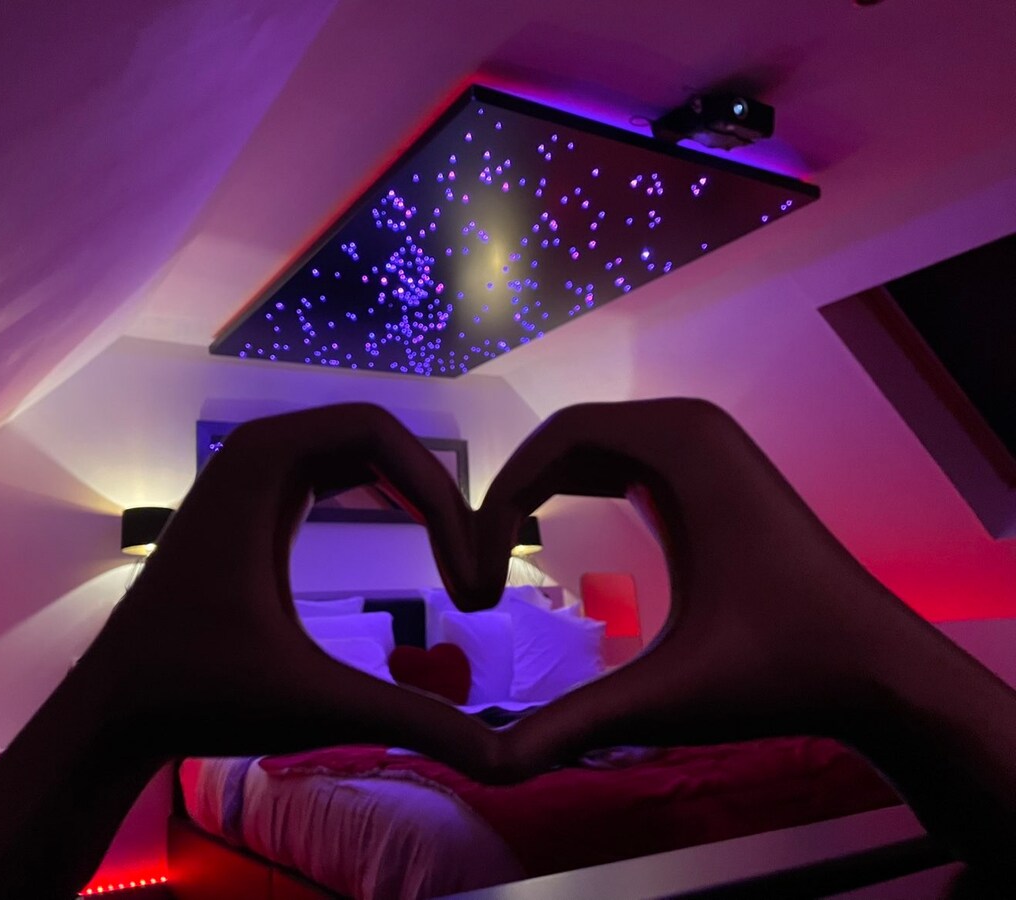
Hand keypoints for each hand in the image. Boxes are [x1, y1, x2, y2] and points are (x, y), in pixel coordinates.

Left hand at [100, 402, 506, 772]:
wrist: (115, 710)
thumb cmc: (203, 695)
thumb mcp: (317, 702)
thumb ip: (414, 721)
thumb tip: (507, 762)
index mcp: (262, 461)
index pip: (381, 434)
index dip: (442, 495)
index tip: (468, 579)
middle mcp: (254, 450)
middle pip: (377, 436)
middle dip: (437, 494)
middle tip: (473, 569)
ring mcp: (249, 474)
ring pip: (358, 452)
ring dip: (415, 495)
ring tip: (458, 560)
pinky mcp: (252, 504)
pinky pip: (334, 473)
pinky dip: (384, 497)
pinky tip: (413, 538)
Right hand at [475, 398, 1015, 875]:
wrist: (879, 671)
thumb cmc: (782, 672)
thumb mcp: (667, 696)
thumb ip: (571, 724)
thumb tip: (487, 765)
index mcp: (682, 445)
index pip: (555, 439)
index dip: (499, 497)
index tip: (474, 569)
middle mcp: (694, 426)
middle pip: (568, 436)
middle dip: (513, 493)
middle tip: (477, 564)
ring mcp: (710, 444)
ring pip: (594, 445)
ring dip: (541, 489)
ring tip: (502, 553)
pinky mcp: (714, 472)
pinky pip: (625, 460)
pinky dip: (578, 488)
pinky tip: (552, 534)